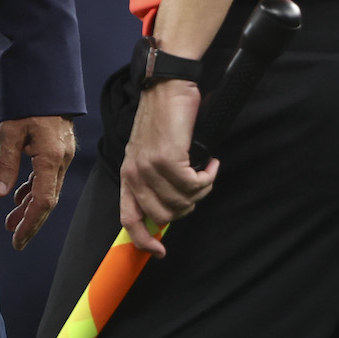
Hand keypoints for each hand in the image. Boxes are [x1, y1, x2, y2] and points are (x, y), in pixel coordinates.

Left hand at [0, 115, 75, 248]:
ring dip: (30, 206)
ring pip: (47, 189)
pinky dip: (34, 189)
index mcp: (52, 158)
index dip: (30, 223)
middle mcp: (61, 160)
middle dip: (31, 221)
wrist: (46, 79)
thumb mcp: (11, 132)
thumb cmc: (29, 102)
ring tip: (12, 221)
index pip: (43, 201)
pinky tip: (20, 197)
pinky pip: (47, 177)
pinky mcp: (58, 150)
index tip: (17, 239)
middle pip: (48, 200)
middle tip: (14, 238)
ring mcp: (62, 155)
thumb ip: (6, 164)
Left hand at [118, 80, 213, 255]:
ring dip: (201, 190)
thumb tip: (169, 204)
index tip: (159, 251)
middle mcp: (134, 172)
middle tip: (198, 187)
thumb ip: (153, 177)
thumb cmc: (163, 116)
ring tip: (205, 170)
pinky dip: (208, 177)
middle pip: (164, 215)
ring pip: (182, 201)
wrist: (167, 85)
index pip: (128, 218)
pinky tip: (211, 162)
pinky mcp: (169, 157)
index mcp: (127, 173)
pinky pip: (195, 185)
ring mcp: (150, 166)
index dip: (143, 240)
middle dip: (187, 206)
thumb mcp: (148, 150)